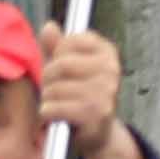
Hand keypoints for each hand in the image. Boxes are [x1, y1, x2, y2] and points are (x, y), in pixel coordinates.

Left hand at [39, 23, 150, 158]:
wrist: (97, 132)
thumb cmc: (79, 94)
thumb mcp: (68, 67)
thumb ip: (56, 46)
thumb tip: (49, 26)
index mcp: (107, 52)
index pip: (69, 41)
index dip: (57, 55)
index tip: (63, 69)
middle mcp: (111, 69)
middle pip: (61, 64)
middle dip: (48, 79)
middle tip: (54, 90)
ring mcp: (106, 91)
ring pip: (56, 88)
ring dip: (48, 99)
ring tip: (57, 104)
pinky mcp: (96, 113)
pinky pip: (55, 107)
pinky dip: (48, 113)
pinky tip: (56, 115)